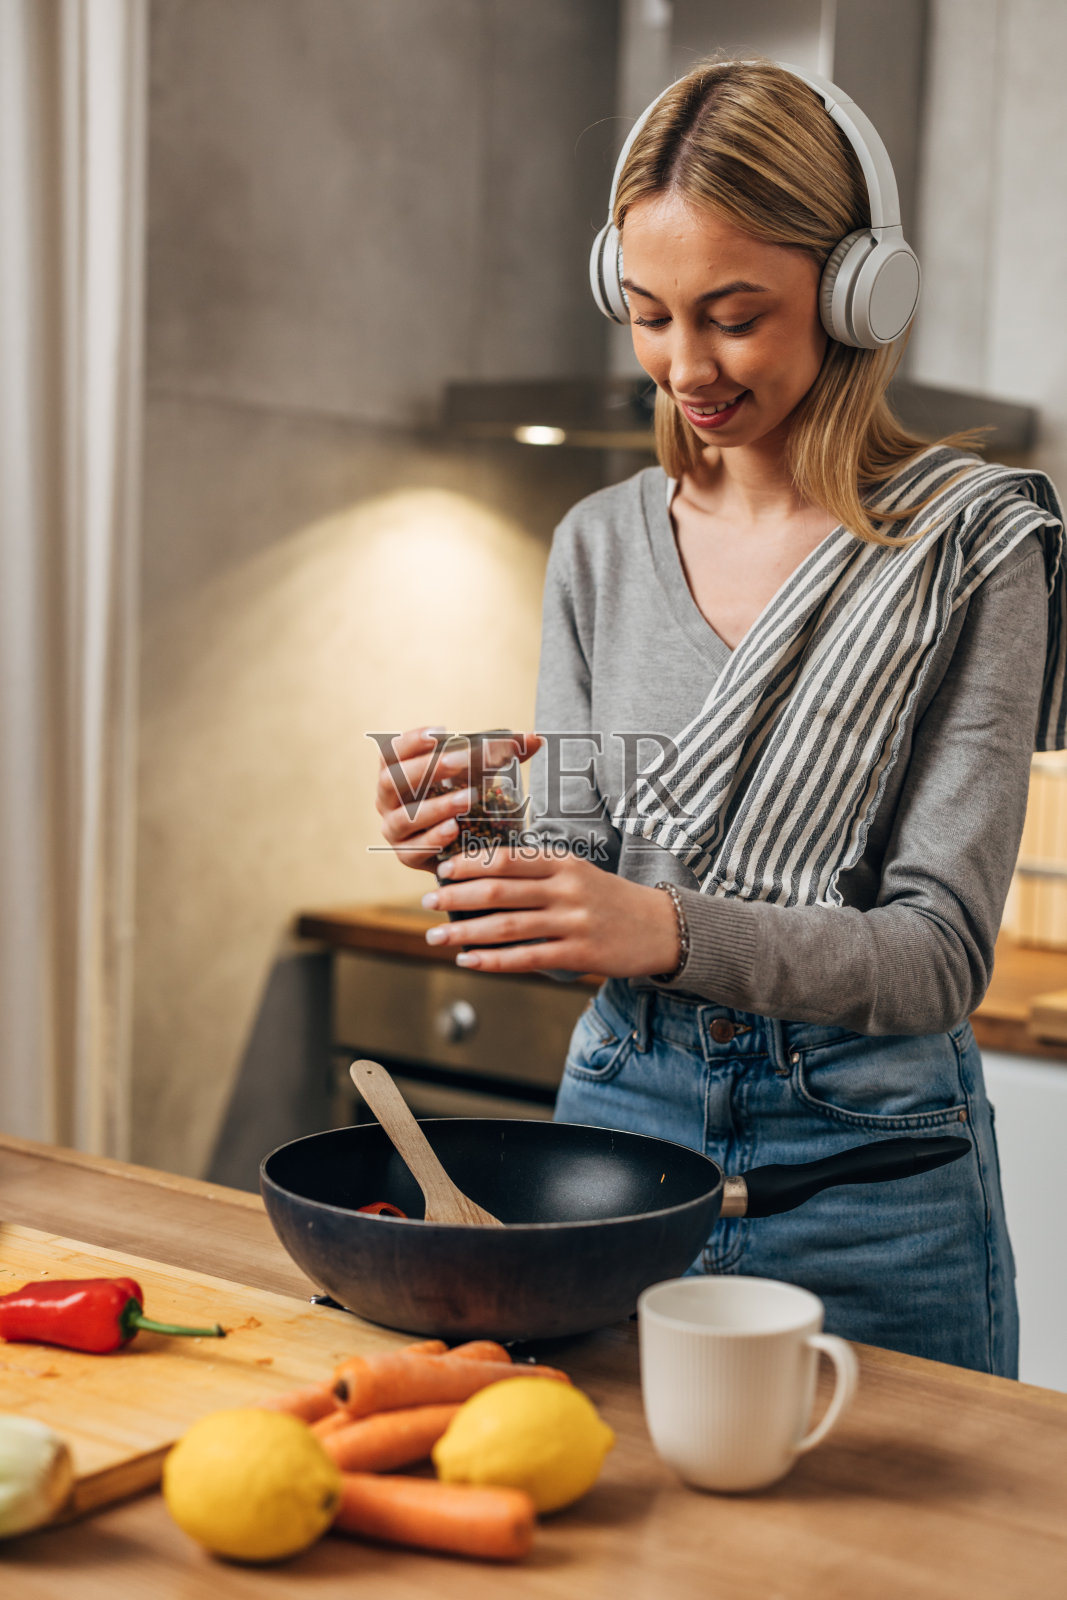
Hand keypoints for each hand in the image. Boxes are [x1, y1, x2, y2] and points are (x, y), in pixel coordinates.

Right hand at [375, 727, 542, 873]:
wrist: (463, 843)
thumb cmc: (465, 797)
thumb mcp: (481, 772)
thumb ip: (504, 755)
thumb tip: (536, 738)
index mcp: (397, 772)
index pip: (391, 751)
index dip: (411, 740)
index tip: (441, 732)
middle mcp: (388, 800)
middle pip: (393, 780)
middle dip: (427, 769)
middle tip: (461, 761)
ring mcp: (395, 830)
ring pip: (403, 817)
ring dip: (435, 806)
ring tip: (469, 798)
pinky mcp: (407, 855)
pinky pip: (414, 848)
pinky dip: (433, 838)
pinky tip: (453, 829)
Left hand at [421, 846, 681, 977]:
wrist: (662, 927)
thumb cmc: (611, 899)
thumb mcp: (579, 873)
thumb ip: (539, 873)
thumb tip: (484, 879)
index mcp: (564, 862)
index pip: (508, 858)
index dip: (470, 864)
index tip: (442, 870)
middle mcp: (567, 889)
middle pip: (500, 890)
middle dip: (457, 897)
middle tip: (427, 901)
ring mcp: (574, 922)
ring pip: (508, 926)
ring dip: (466, 933)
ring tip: (436, 937)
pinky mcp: (580, 954)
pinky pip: (527, 958)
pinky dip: (494, 960)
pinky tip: (469, 961)